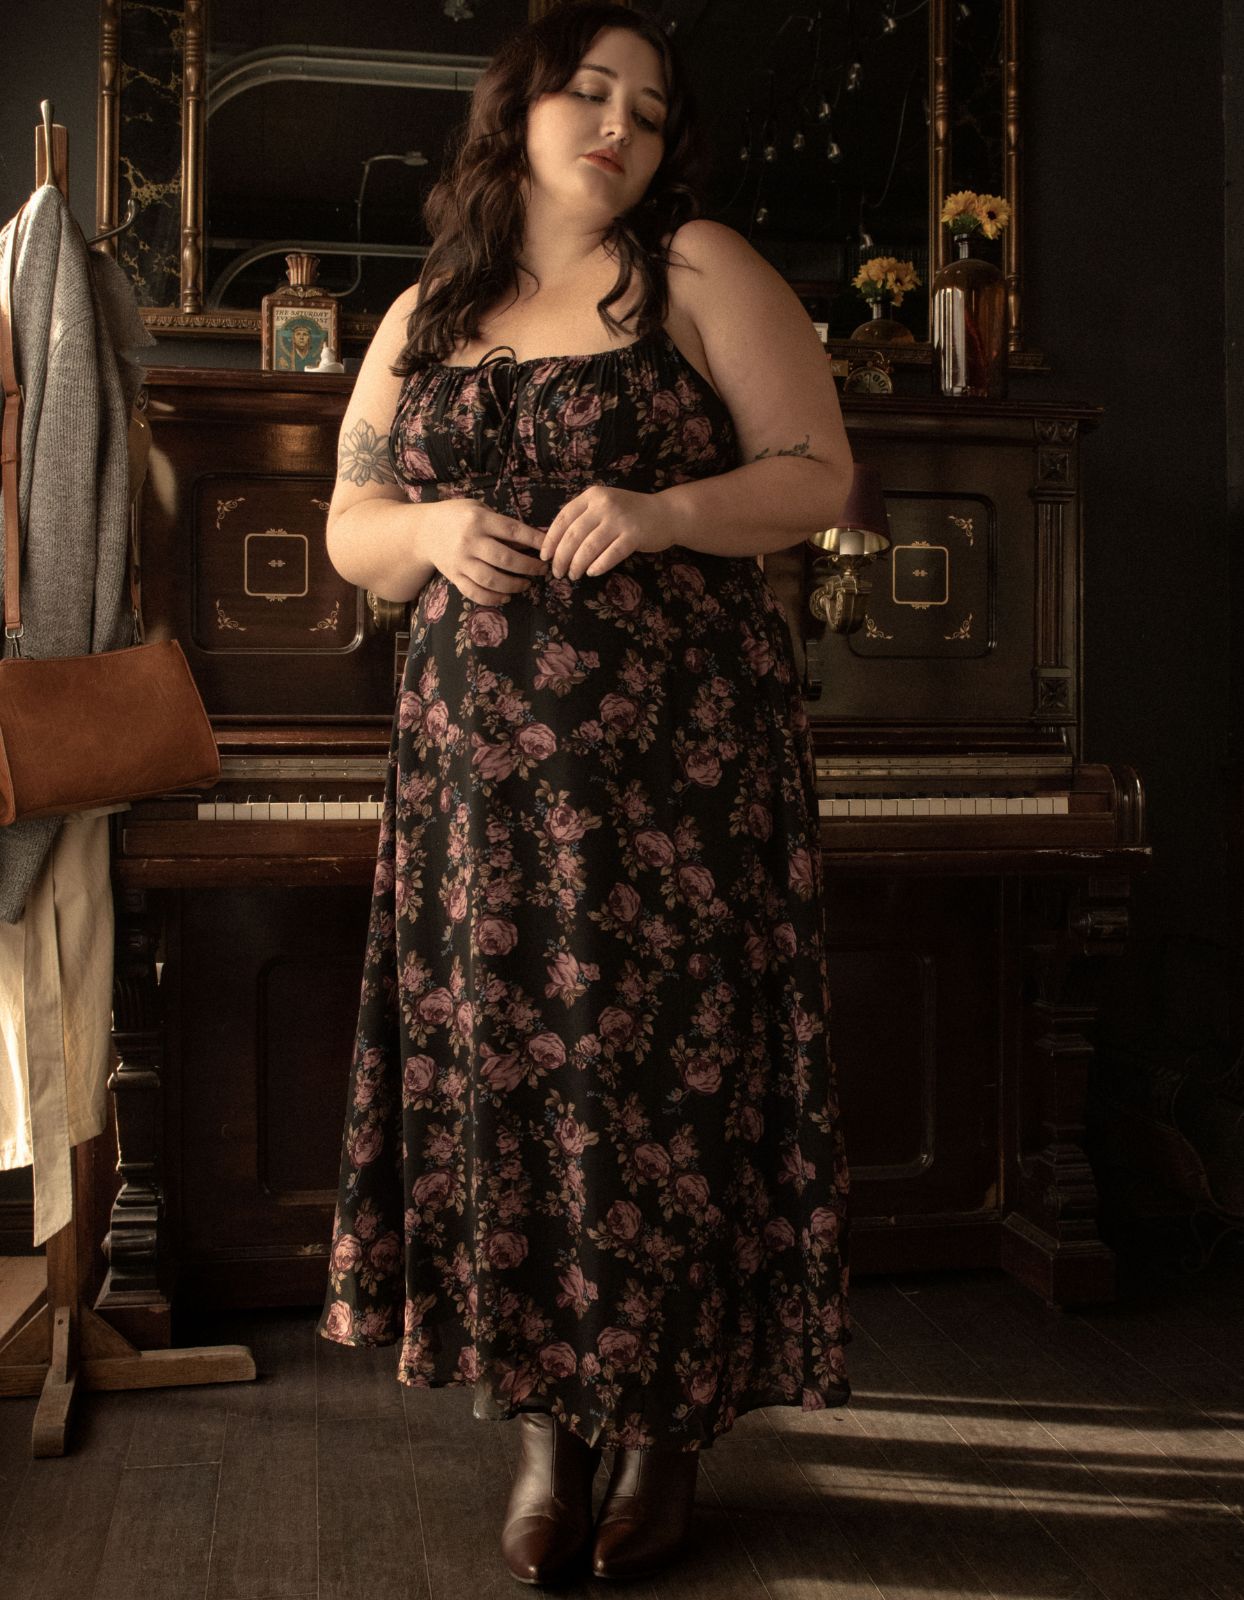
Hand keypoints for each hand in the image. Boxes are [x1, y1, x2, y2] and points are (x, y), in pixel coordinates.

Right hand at [424, 499, 547, 605]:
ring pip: (491, 580)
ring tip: (526, 584)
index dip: (534, 541)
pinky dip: (493, 598)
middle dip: (529, 567)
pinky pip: (475, 593)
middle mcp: (469, 541)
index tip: (548, 548)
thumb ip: (502, 524)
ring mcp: (460, 562)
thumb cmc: (457, 516)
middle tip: (542, 570)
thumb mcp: (478, 509)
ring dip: (514, 585)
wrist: (423, 531)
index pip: (513, 531)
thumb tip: (532, 541)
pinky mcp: (454, 577)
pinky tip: (506, 596)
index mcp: (478, 520)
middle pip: (505, 559)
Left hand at [540, 486, 678, 579]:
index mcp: (592, 496)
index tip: (545, 556)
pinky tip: (591, 573)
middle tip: (557, 572)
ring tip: (573, 575)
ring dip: (577, 565)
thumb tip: (556, 543)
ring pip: (589, 547)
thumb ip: (583, 518)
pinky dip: (598, 566)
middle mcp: (604, 505)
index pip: (563, 518)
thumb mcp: (604, 506)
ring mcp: (620, 520)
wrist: (665, 513)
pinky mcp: (634, 536)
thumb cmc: (629, 513)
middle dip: (561, 557)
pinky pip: (610, 555)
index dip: (551, 539)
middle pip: (574, 535)